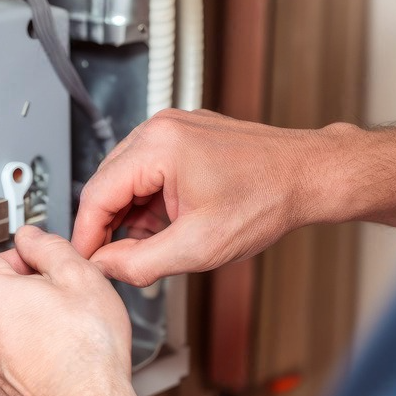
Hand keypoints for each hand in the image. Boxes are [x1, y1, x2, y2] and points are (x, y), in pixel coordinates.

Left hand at [0, 211, 131, 395]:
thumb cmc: (87, 355)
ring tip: (66, 320)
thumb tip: (35, 241)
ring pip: (0, 314)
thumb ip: (50, 247)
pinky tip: (58, 346)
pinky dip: (26, 338)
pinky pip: (6, 345)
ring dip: (25, 308)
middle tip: (58, 280)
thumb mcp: (80, 276)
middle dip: (20, 272)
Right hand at [73, 109, 329, 286]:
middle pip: (107, 183)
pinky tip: (168, 224)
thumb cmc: (268, 200)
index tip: (86, 261)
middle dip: (108, 225)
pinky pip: (148, 170)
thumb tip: (105, 266)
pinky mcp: (184, 136)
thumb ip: (139, 262)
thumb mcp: (198, 247)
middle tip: (116, 261)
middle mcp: (159, 129)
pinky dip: (149, 201)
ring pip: (126, 178)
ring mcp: (172, 129)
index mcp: (157, 147)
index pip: (96, 194)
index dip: (86, 234)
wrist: (310, 176)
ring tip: (155, 244)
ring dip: (130, 215)